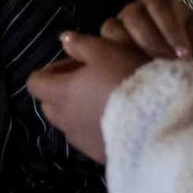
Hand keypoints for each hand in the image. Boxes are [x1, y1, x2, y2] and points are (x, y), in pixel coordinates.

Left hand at [27, 33, 149, 162]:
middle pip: (49, 103)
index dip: (50, 71)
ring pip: (67, 121)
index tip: (74, 64)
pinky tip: (116, 118)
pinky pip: (86, 137)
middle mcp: (63, 120)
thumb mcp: (104, 51)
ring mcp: (80, 140)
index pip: (35, 83)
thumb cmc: (125, 79)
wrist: (157, 121)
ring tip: (105, 99)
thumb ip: (80, 44)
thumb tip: (63, 38)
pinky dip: (92, 127)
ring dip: (77, 109)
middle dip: (63, 90)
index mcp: (60, 93)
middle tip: (90, 80)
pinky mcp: (96, 154)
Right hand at [100, 0, 192, 60]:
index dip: (171, 31)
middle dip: (152, 42)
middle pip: (134, 16)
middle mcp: (137, 7)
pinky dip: (115, 56)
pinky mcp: (108, 40)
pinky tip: (130, 71)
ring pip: (113, 28)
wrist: (174, 64)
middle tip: (166, 64)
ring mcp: (119, 22)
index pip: (161, 7)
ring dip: (131, 49)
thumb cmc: (187, 50)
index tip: (184, 55)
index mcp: (161, 1)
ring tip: (147, 69)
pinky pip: (104, 43)